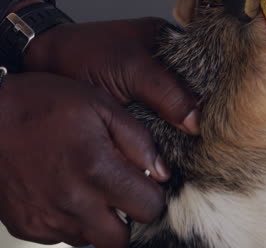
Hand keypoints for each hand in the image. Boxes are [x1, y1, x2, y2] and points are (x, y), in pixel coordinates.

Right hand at [0, 72, 168, 247]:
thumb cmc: (43, 106)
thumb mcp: (101, 106)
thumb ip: (139, 142)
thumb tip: (163, 174)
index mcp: (97, 171)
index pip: (149, 209)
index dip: (153, 196)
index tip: (145, 183)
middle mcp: (72, 203)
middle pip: (121, 240)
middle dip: (129, 219)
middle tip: (122, 193)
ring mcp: (46, 219)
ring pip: (91, 240)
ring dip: (100, 221)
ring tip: (89, 187)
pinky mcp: (27, 226)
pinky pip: (62, 237)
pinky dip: (71, 221)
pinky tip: (65, 192)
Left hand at [23, 17, 199, 134]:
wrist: (45, 68)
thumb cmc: (84, 54)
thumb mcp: (132, 70)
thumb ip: (167, 93)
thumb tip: (196, 122)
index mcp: (168, 45)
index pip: (202, 70)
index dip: (212, 94)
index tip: (220, 119)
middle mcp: (163, 68)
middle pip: (192, 95)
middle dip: (197, 117)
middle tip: (208, 141)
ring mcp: (151, 91)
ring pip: (177, 114)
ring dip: (180, 132)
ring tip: (195, 151)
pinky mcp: (139, 111)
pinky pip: (160, 126)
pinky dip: (164, 139)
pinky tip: (173, 151)